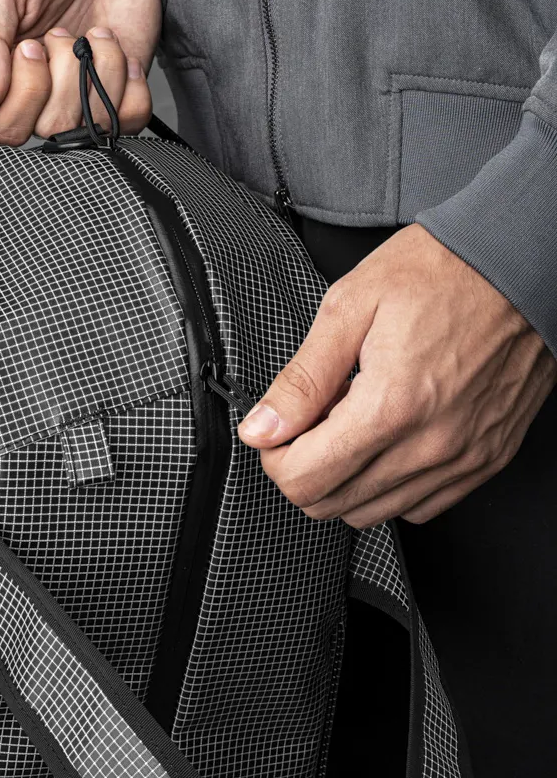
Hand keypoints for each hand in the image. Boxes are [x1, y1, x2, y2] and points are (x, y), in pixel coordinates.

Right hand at [0, 0, 161, 144]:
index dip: (22, 96)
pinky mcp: (124, 83)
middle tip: (62, 33)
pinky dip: (129, 87)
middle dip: (63, 79)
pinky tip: (119, 50)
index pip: (3, 126)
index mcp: (2, 73)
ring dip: (99, 73)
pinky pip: (130, 118)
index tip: (30, 45)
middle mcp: (43, 90)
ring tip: (94, 34)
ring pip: (92, 124)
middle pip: (49, 129)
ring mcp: (86, 90)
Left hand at [236, 223, 556, 526]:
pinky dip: (389, 485)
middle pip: (333, 505)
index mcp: (390, 406)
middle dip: (302, 469)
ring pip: (374, 512)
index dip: (275, 456)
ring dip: (344, 478)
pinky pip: (421, 505)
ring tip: (348, 422)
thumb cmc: (438, 273)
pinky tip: (384, 437)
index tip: (275, 429)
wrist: (516, 265)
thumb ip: (302, 379)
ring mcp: (463, 459)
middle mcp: (430, 445)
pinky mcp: (486, 460)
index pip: (306, 480)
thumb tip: (261, 428)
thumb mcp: (350, 306)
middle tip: (306, 423)